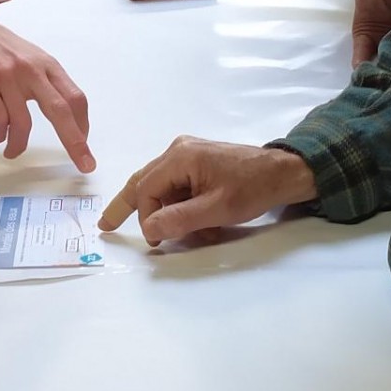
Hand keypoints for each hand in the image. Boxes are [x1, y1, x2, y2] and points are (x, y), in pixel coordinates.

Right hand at [0, 9, 93, 172]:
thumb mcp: (30, 57)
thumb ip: (45, 81)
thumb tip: (63, 114)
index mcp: (47, 65)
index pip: (75, 97)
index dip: (83, 124)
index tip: (84, 143)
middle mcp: (30, 70)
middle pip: (60, 110)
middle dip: (74, 141)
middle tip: (84, 164)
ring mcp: (6, 76)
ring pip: (22, 123)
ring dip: (18, 145)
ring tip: (12, 151)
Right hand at [98, 137, 316, 245]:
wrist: (283, 172)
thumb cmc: (252, 189)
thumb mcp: (216, 209)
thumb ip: (180, 220)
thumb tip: (149, 228)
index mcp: (180, 156)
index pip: (147, 189)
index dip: (146, 216)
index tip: (156, 239)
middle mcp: (178, 150)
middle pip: (144, 181)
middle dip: (128, 206)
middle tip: (106, 224)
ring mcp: (188, 154)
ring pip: (162, 187)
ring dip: (167, 212)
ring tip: (179, 235)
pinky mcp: (199, 162)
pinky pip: (178, 186)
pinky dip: (181, 206)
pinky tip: (196, 225)